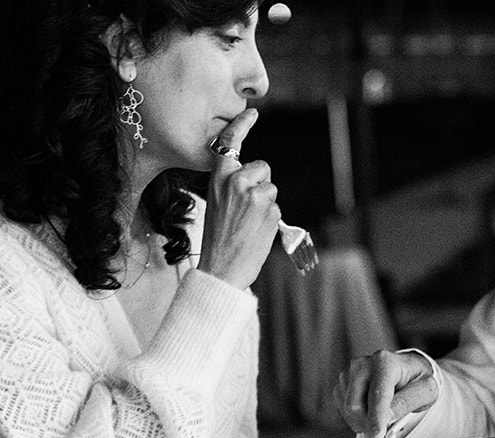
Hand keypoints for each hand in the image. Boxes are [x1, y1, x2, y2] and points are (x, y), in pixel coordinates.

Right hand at [200, 109, 279, 289]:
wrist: (221, 268)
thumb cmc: (218, 239)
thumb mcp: (217, 204)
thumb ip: (232, 186)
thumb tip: (254, 180)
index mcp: (218, 177)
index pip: (230, 143)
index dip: (242, 125)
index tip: (252, 113)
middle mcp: (236, 180)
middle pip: (262, 168)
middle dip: (261, 184)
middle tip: (245, 210)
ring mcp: (254, 193)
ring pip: (271, 189)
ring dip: (266, 205)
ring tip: (249, 224)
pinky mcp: (270, 209)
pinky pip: (277, 207)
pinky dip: (271, 219)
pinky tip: (257, 232)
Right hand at [336, 348, 438, 437]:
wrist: (407, 370)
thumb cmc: (417, 380)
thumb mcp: (426, 391)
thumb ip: (406, 403)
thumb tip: (385, 419)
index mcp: (385, 362)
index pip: (377, 395)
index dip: (376, 418)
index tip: (377, 436)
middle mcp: (363, 364)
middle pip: (355, 405)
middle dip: (369, 424)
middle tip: (385, 430)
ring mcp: (349, 372)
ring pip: (347, 410)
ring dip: (363, 422)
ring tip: (380, 417)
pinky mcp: (343, 383)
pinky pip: (343, 409)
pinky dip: (356, 417)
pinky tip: (370, 411)